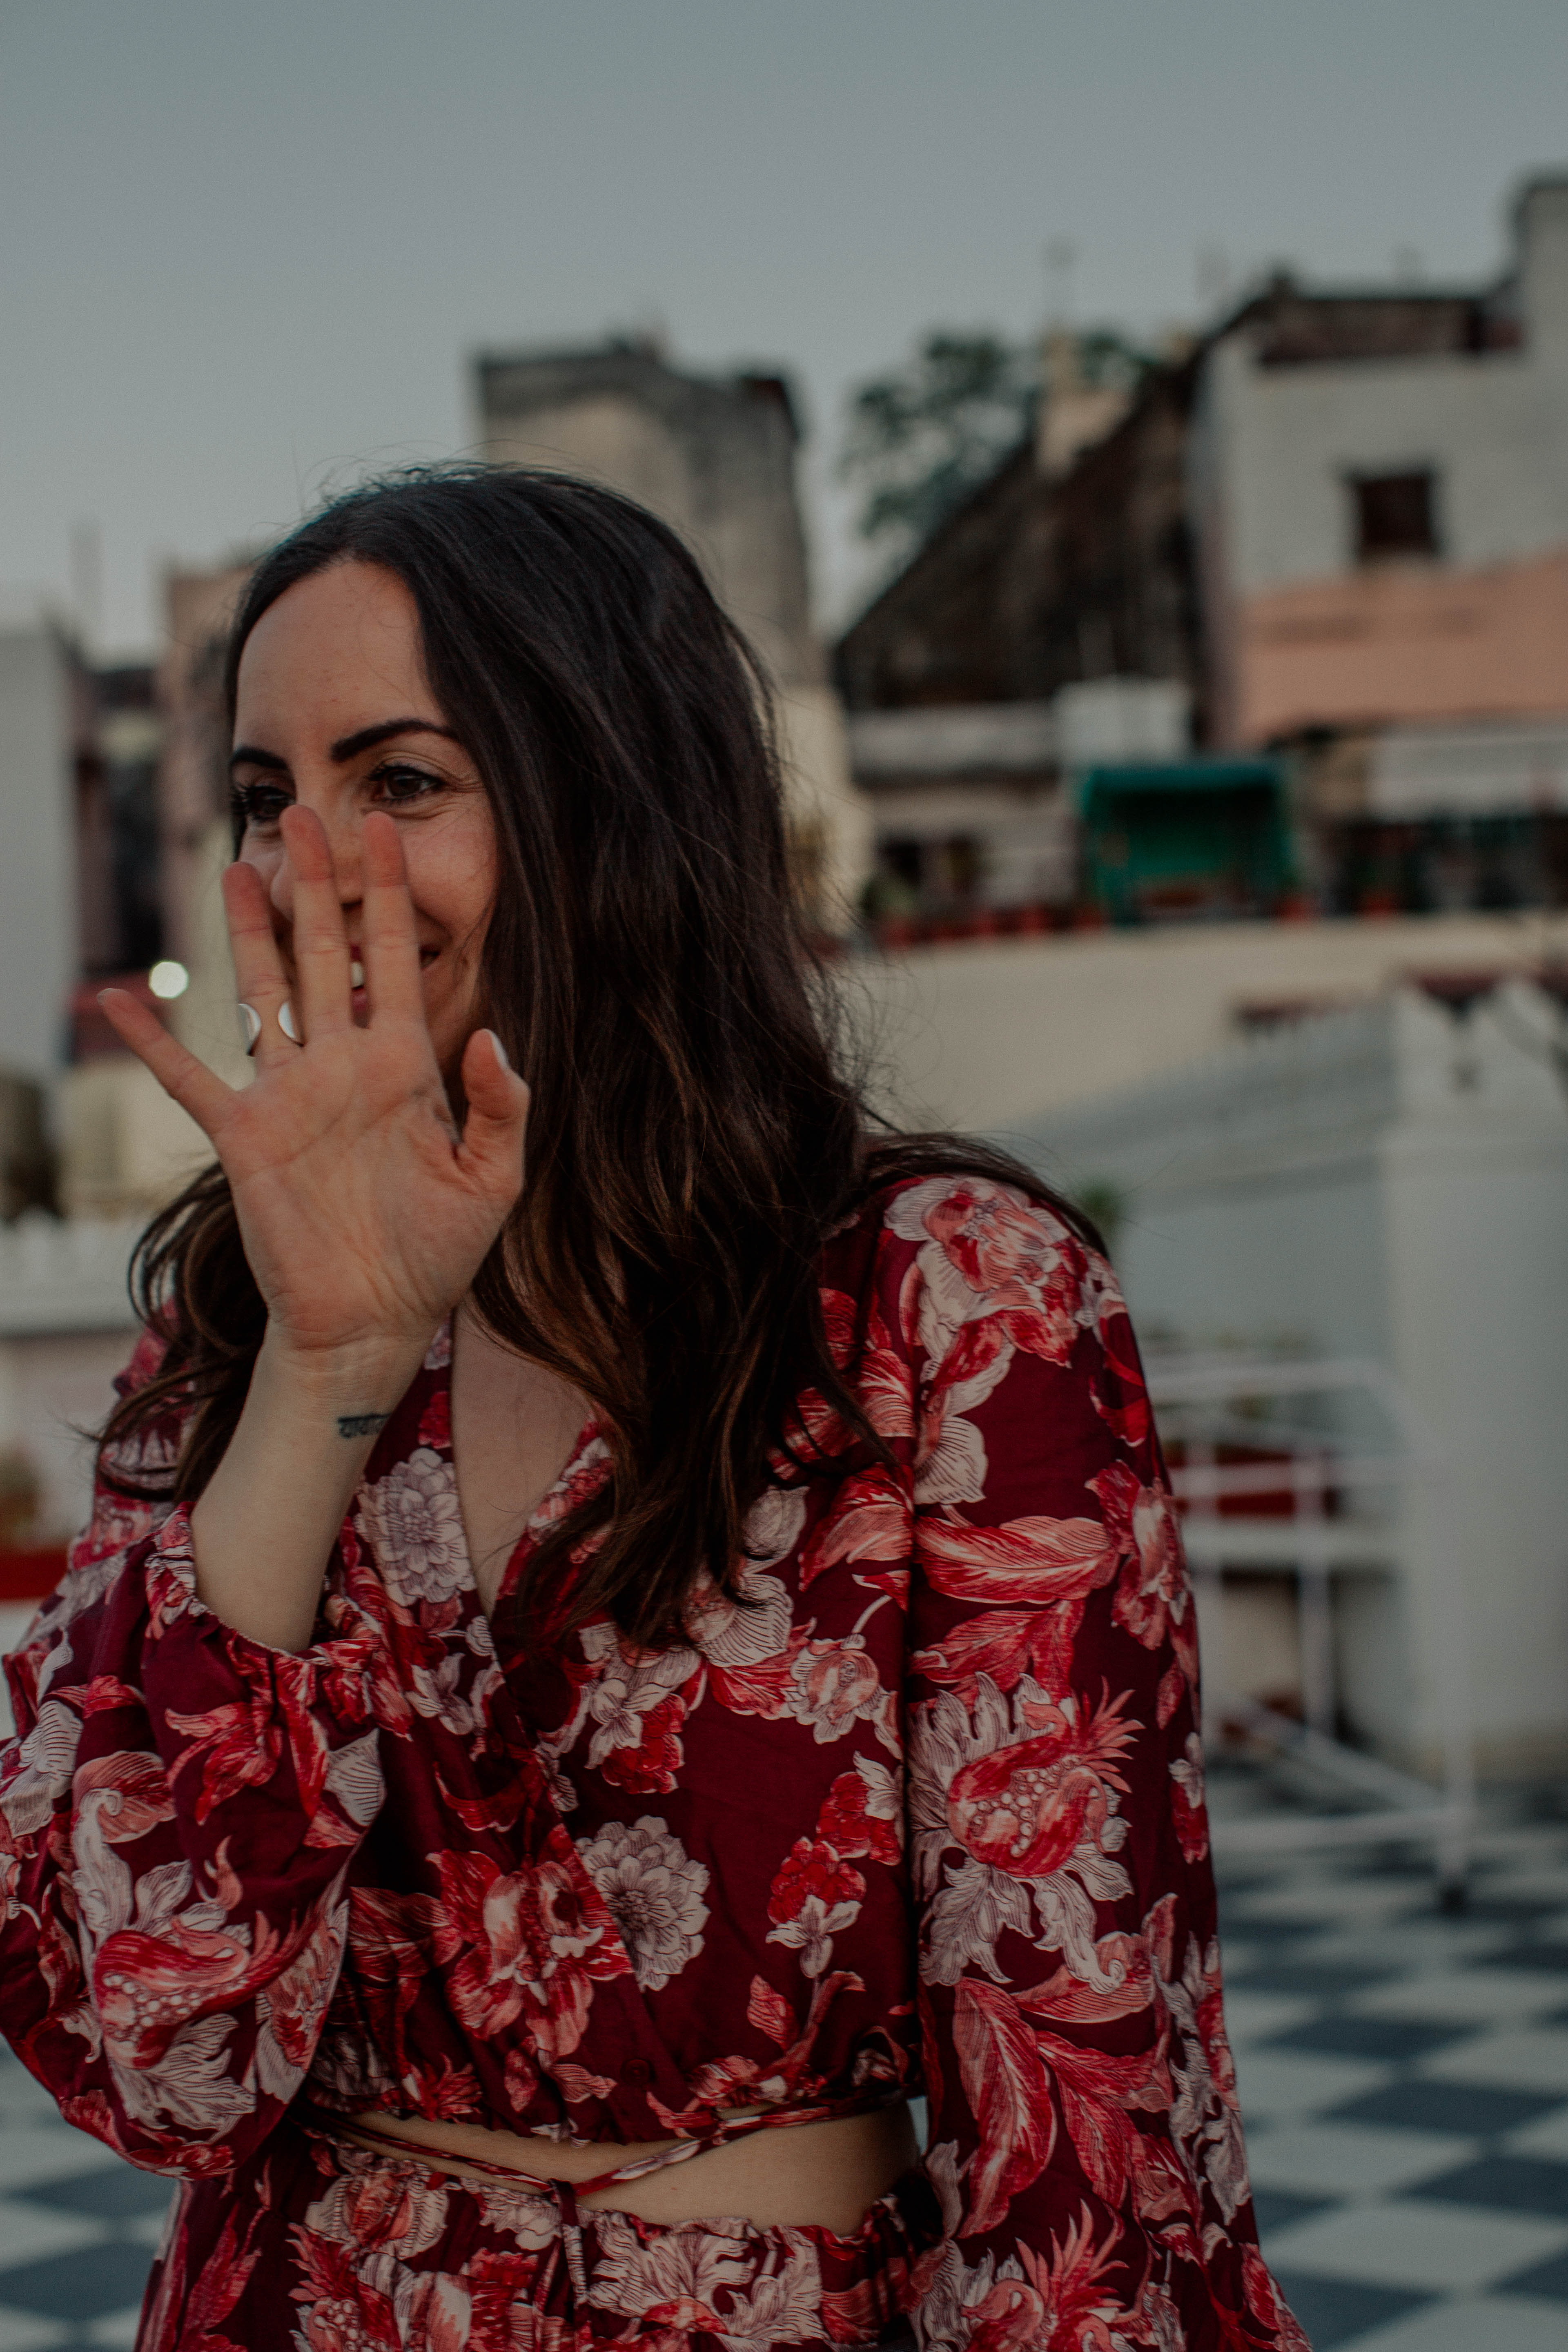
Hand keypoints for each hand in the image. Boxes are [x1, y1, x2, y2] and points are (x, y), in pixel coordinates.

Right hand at [100, 808, 526, 1377]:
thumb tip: (492, 1036)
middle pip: (324, 953)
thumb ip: (501, 1105)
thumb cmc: (438, 1254)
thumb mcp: (493, 1180)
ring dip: (247, 932)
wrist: (377, 1320)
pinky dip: (152, 1041)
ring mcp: (289, 1095)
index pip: (394, 959)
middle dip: (317, 884)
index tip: (387, 829)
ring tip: (237, 868)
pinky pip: (189, 1079)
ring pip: (261, 992)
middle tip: (305, 814)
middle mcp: (342, 1065)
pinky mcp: (244, 1136)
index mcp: (403, 1065)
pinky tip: (118, 998)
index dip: (388, 894)